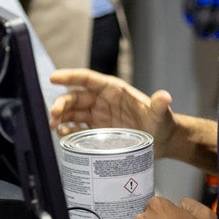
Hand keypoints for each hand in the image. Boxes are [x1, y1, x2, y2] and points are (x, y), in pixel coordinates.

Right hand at [48, 69, 177, 157]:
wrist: (162, 142)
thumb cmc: (162, 123)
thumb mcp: (160, 114)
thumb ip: (159, 105)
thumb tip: (164, 96)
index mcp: (114, 90)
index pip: (88, 79)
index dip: (70, 76)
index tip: (54, 78)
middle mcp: (102, 101)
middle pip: (76, 97)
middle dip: (62, 103)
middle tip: (53, 114)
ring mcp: (98, 116)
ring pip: (73, 112)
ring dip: (61, 117)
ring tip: (53, 126)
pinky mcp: (97, 132)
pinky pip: (77, 129)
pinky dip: (68, 131)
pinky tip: (62, 135)